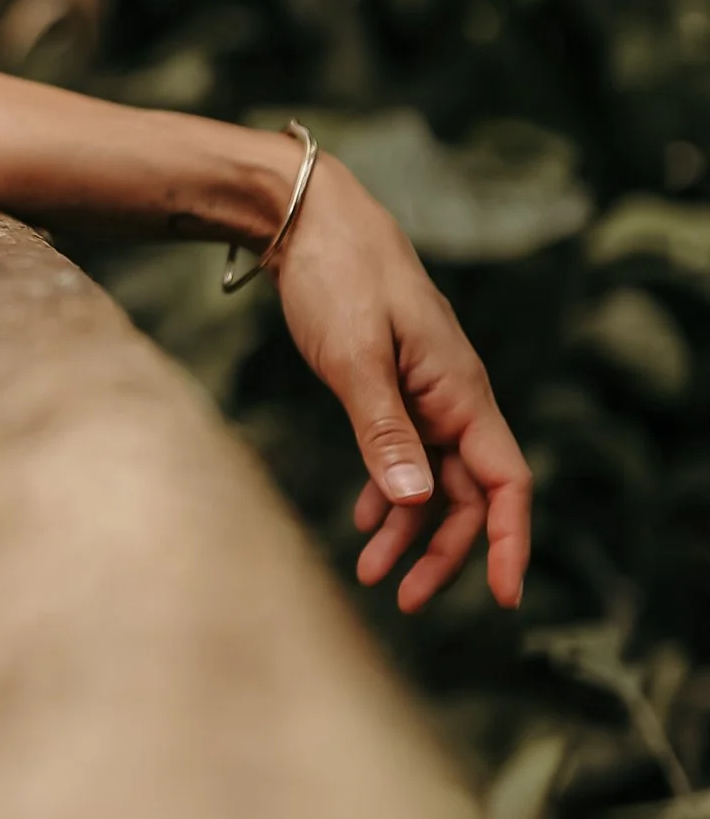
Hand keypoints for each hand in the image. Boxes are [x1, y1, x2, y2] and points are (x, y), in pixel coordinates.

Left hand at [268, 155, 531, 611]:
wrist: (307, 217)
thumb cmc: (338, 276)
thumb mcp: (356, 356)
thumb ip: (384, 429)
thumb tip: (414, 501)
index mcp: (460, 391)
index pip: (508, 481)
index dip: (510, 542)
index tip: (505, 598)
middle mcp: (452, 396)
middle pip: (470, 493)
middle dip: (445, 551)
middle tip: (406, 601)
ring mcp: (422, 392)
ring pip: (433, 479)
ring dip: (408, 528)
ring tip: (371, 574)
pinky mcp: (390, 386)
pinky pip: (404, 454)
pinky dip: (387, 490)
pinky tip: (365, 520)